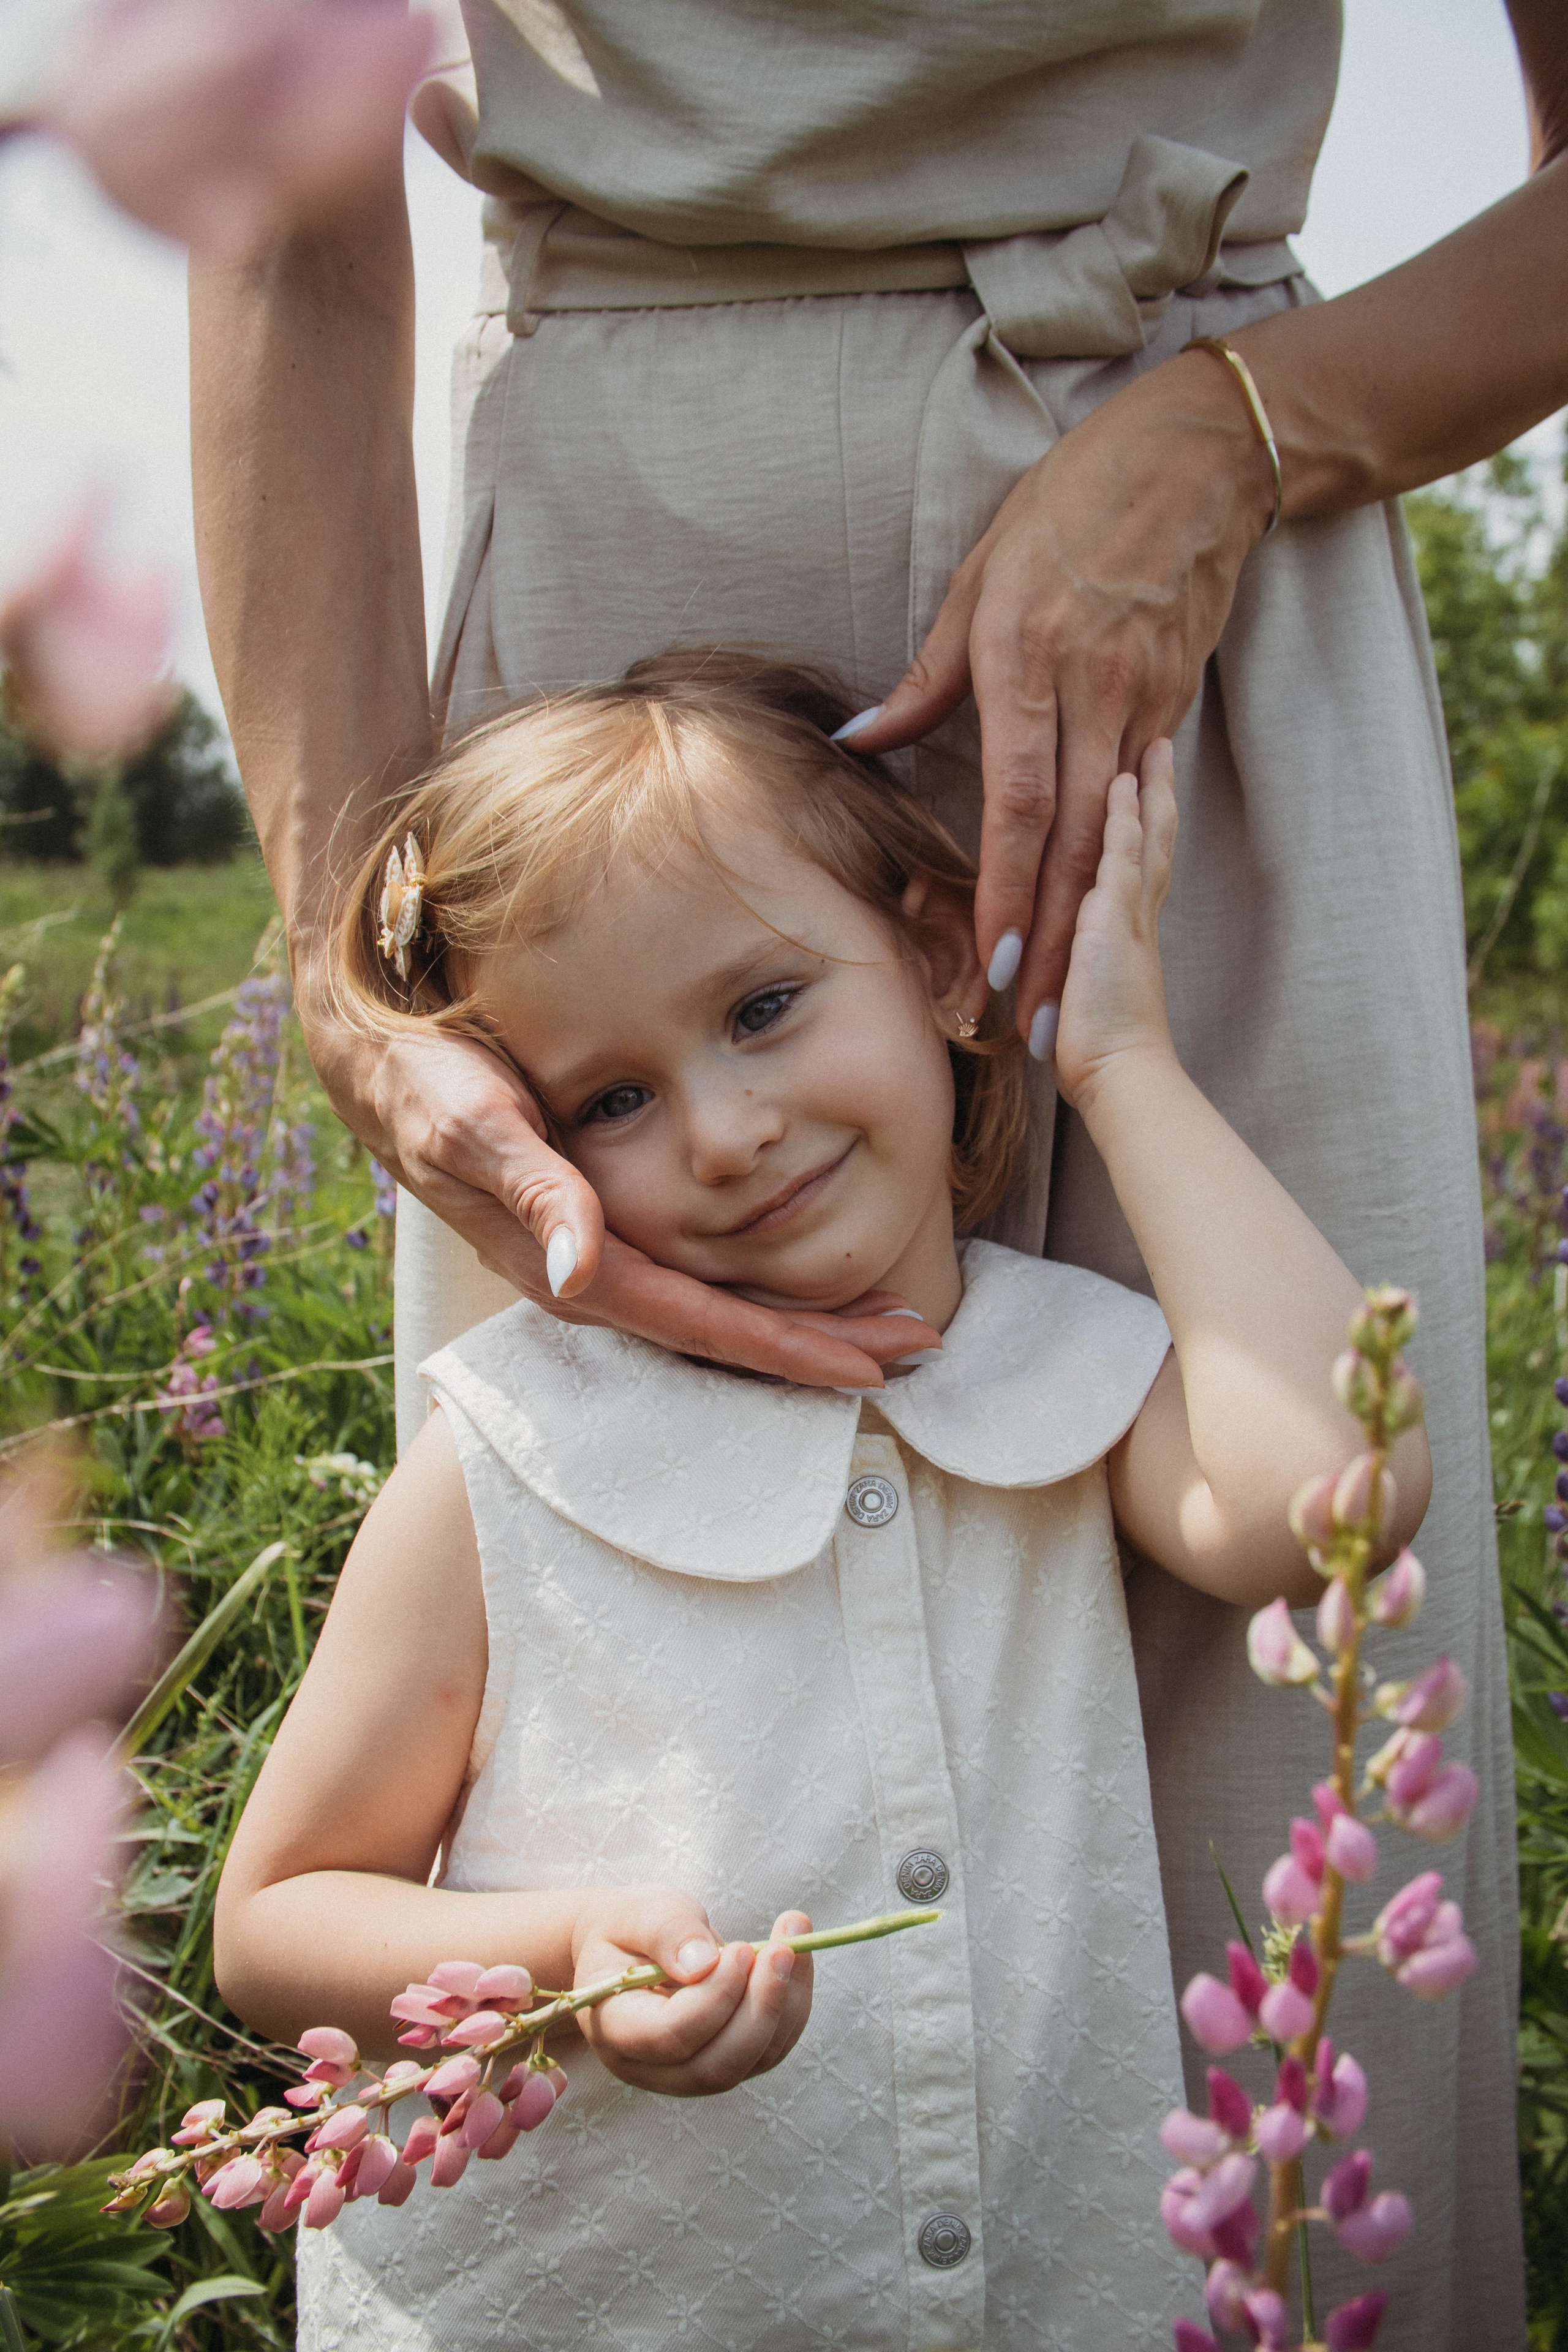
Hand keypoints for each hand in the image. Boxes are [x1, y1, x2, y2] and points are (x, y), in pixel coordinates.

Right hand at [301, 1005, 940, 1387]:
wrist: (374, 1057)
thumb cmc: (424, 1076)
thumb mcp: (470, 1121)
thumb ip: (532, 1186)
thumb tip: (585, 1267)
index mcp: (570, 1264)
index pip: (701, 1322)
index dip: (790, 1347)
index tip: (878, 1361)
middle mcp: (587, 1278)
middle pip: (723, 1332)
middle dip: (821, 1347)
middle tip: (922, 1344)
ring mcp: (592, 1261)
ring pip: (715, 1311)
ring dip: (800, 1321)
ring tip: (887, 1318)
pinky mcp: (596, 1234)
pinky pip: (693, 1280)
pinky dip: (757, 1288)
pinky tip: (803, 1278)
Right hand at [572, 1886, 812, 2096]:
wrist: (628, 1951)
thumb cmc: (630, 1929)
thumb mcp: (638, 1912)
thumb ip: (665, 1932)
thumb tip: (703, 1964)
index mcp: (615, 2028)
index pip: (670, 2036)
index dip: (715, 1997)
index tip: (741, 1948)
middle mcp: (650, 2067)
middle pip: (716, 2066)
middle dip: (761, 2009)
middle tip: (782, 1951)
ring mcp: (689, 2074)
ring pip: (751, 2062)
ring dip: (785, 2005)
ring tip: (794, 1942)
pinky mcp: (725, 2063)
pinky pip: (769, 2050)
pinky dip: (792, 2008)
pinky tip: (795, 1961)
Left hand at [840, 351, 1273, 1047]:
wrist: (1195, 460)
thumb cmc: (1070, 506)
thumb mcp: (980, 577)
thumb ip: (927, 678)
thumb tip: (861, 743)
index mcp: (1030, 660)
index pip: (1020, 803)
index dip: (1007, 891)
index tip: (992, 962)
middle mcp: (1093, 693)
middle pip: (1074, 845)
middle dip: (1051, 943)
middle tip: (1029, 1024)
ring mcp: (1142, 704)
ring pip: (1114, 840)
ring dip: (1088, 928)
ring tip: (1064, 1000)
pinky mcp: (1173, 705)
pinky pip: (1141, 803)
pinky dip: (1121, 870)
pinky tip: (1103, 926)